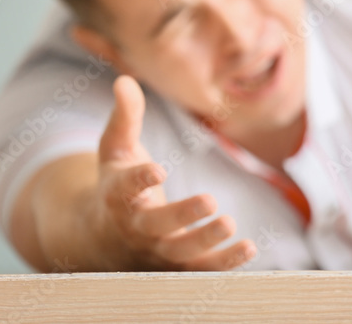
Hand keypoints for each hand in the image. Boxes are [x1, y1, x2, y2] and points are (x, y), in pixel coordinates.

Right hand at [94, 75, 255, 269]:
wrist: (102, 240)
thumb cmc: (115, 185)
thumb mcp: (115, 149)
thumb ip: (125, 117)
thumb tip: (125, 79)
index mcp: (119, 197)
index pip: (125, 189)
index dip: (139, 180)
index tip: (156, 169)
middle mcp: (137, 228)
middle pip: (157, 227)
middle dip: (182, 216)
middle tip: (209, 200)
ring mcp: (157, 252)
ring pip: (180, 255)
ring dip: (206, 243)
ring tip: (230, 224)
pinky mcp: (176, 267)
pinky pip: (200, 271)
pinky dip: (223, 264)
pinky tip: (249, 248)